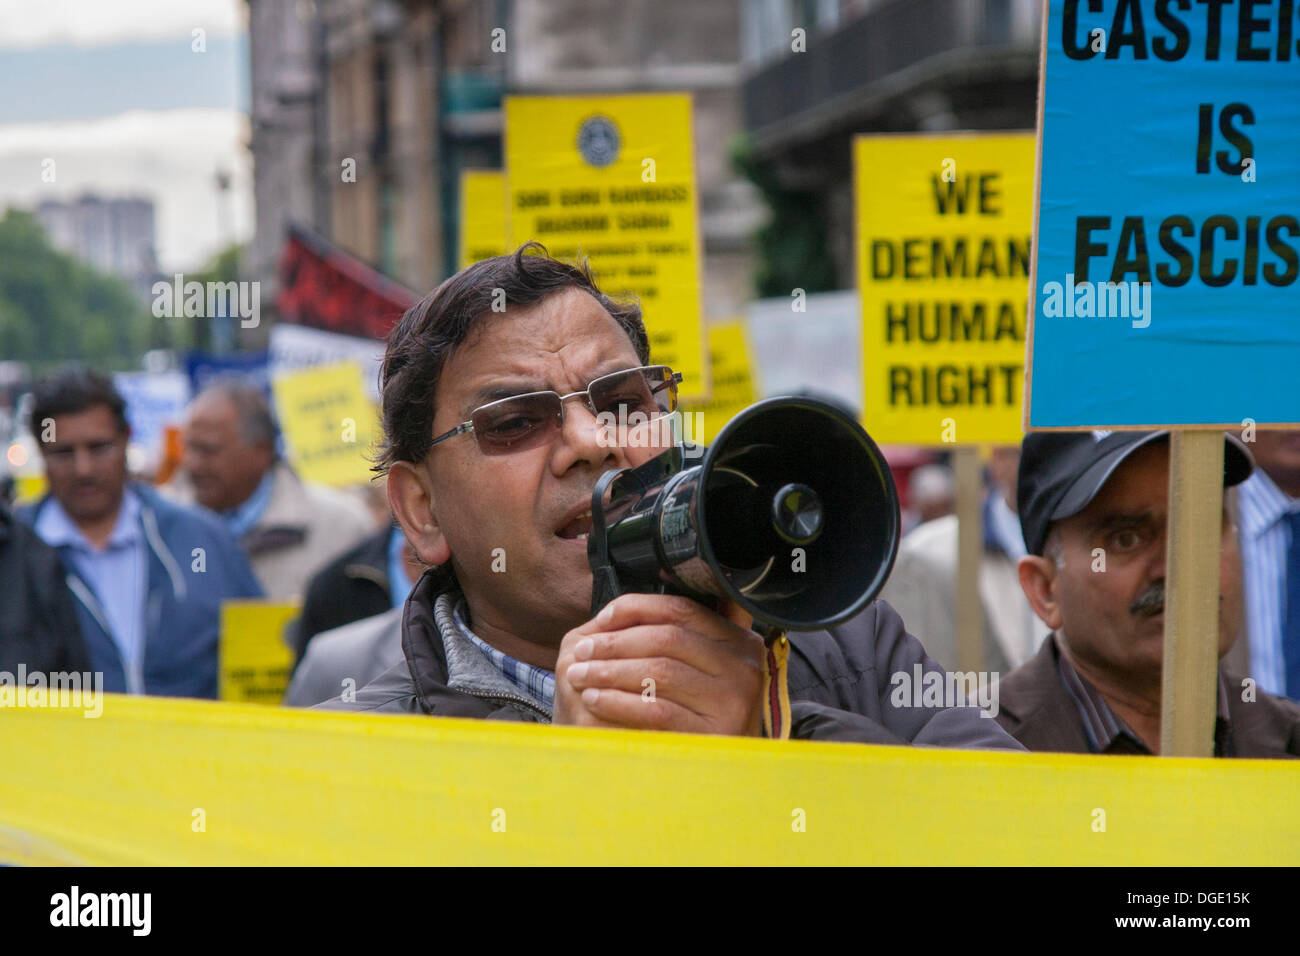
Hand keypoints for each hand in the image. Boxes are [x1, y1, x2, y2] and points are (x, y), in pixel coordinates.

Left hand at [552, 592, 764, 735]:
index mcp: (738, 641)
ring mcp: (734, 702)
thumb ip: (665, 636)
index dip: (636, 608)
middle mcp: (743, 667)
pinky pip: (657, 710)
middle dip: (616, 643)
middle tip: (581, 652)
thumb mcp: (689, 668)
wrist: (704, 774)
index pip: (682, 610)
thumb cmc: (688, 712)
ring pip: (661, 671)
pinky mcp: (715, 734)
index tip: (602, 620)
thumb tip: (614, 611)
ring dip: (611, 670)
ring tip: (580, 675)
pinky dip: (619, 701)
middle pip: (668, 639)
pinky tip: (595, 700)